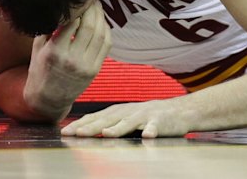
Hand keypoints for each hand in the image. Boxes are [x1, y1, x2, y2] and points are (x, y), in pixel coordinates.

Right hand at [23, 3, 111, 119]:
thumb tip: (60, 6)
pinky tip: (102, 22)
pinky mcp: (95, 70)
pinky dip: (106, 30)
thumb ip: (48, 28)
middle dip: (92, 9)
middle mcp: (72, 59)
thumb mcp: (37, 49)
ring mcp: (86, 65)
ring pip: (100, 34)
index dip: (78, 7)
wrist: (48, 100)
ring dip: (101, 17)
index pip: (71, 23)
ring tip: (97, 7)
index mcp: (55, 52)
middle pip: (89, 26)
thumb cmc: (39, 71)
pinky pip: (106, 45)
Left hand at [61, 99, 189, 137]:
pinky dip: (151, 130)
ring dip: (118, 128)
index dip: (82, 124)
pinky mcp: (162, 121)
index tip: (65, 132)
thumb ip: (110, 122)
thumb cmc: (150, 116)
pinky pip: (156, 126)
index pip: (97, 117)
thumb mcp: (128, 117)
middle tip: (77, 134)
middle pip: (109, 119)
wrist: (181, 111)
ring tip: (106, 134)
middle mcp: (130, 111)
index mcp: (120, 111)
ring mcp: (146, 115)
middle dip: (92, 126)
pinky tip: (147, 135)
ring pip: (130, 122)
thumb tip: (84, 129)